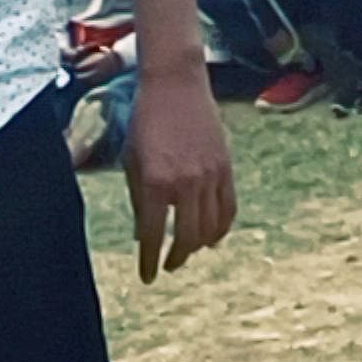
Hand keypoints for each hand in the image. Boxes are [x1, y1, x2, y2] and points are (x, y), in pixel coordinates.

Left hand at [123, 58, 236, 277]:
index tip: (148, 277)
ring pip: (210, 228)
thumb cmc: (146, 121)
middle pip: (186, 238)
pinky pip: (228, 209)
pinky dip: (221, 228)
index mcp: (156, 183)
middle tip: (168, 265)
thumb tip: (144, 236)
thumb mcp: (132, 161)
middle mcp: (185, 184)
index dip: (150, 261)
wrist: (175, 84)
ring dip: (198, 246)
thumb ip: (139, 200)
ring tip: (187, 252)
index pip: (154, 236)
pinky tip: (212, 237)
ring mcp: (209, 176)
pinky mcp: (226, 168)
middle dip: (176, 258)